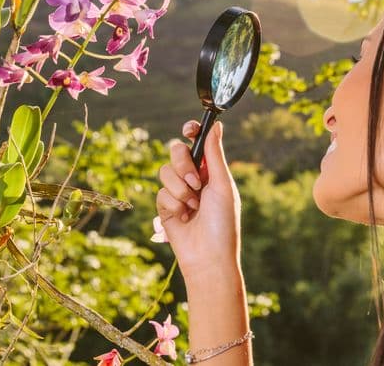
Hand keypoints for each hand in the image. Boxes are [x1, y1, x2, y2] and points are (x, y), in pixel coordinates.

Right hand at [155, 119, 241, 279]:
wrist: (208, 257)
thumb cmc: (223, 223)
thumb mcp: (222, 185)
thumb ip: (214, 154)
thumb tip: (217, 125)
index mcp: (210, 170)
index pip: (196, 142)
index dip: (191, 132)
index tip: (189, 129)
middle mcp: (193, 178)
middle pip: (176, 151)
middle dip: (183, 165)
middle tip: (196, 184)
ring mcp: (178, 192)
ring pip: (164, 172)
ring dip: (180, 190)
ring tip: (193, 207)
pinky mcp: (165, 207)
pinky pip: (161, 193)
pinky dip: (173, 205)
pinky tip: (184, 219)